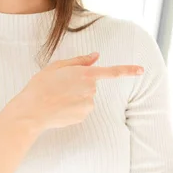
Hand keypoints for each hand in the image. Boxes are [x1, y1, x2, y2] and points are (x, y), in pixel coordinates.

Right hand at [15, 52, 143, 131]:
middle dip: (80, 83)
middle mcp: (90, 90)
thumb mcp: (57, 66)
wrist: (31, 111)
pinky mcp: (83, 116)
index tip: (142, 70)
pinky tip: (60, 107)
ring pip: (87, 97)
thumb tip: (96, 56)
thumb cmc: (41, 86)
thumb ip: (80, 61)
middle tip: (60, 85)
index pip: (112, 72)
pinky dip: (73, 107)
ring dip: (76, 95)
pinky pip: (82, 109)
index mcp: (85, 74)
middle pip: (92, 84)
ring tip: (58, 97)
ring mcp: (88, 105)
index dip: (128, 71)